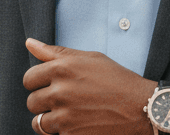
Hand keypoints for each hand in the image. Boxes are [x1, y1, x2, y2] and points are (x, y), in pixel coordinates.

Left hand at [22, 38, 156, 134]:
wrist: (140, 108)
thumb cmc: (116, 80)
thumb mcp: (89, 58)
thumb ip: (56, 52)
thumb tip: (30, 43)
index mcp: (62, 68)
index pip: (29, 79)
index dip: (38, 83)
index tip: (49, 85)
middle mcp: (60, 91)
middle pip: (31, 102)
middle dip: (43, 102)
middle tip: (63, 101)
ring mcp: (65, 116)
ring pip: (39, 122)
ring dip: (50, 120)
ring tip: (69, 115)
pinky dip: (65, 132)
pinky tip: (81, 124)